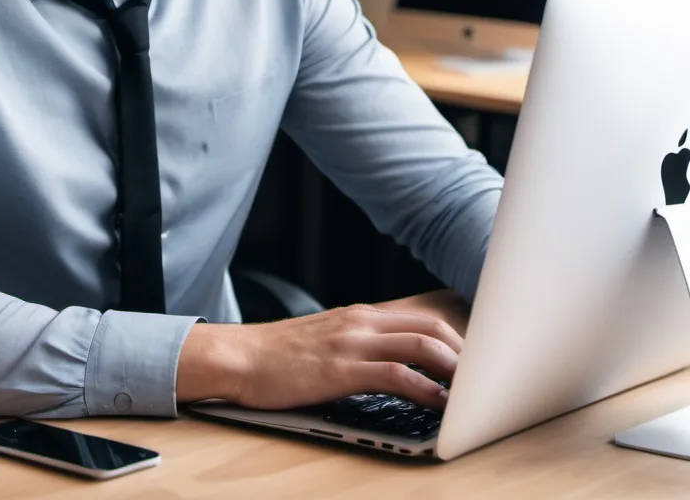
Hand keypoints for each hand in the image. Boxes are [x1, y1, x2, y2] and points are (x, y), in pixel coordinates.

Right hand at [177, 304, 461, 410]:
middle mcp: (361, 322)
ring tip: (472, 393)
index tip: (475, 365)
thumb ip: (360, 346)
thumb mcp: (326, 340)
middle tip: (484, 381)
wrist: (239, 357)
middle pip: (431, 328)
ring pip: (421, 347)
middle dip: (465, 355)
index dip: (455, 341)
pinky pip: (396, 375)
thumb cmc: (278, 356)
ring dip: (454, 371)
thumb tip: (396, 368)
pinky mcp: (341, 369)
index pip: (422, 320)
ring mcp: (352, 343)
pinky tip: (439, 405)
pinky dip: (425, 389)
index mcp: (360, 316)